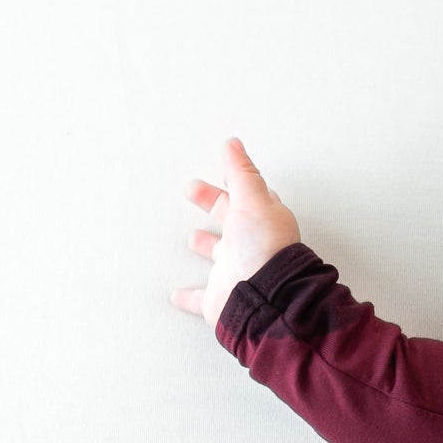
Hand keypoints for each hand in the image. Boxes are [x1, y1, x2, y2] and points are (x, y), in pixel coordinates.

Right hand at [170, 138, 301, 330]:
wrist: (265, 297)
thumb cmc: (265, 248)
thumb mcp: (252, 200)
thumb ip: (241, 173)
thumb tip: (234, 144)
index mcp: (261, 221)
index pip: (248, 196)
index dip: (236, 181)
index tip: (222, 167)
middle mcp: (250, 246)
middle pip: (230, 219)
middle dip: (212, 203)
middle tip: (192, 189)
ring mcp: (236, 272)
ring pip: (219, 256)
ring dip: (206, 245)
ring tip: (193, 238)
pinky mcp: (221, 298)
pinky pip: (201, 298)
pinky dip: (188, 297)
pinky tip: (177, 295)